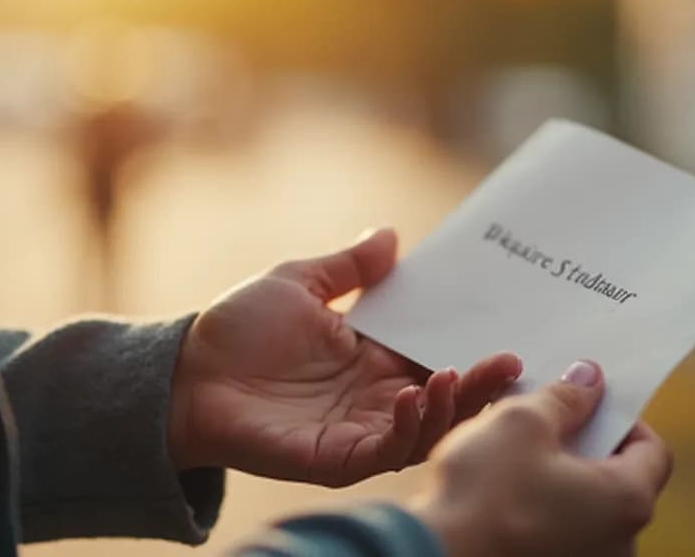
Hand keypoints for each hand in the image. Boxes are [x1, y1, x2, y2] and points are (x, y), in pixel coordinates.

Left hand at [168, 228, 522, 486]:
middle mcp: (372, 400)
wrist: (182, 373)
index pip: (436, 357)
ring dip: (450, 407)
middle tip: (512, 363)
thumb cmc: (233, 330)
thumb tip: (390, 235)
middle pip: (444, 399)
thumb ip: (347, 267)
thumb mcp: (298, 283)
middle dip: (482, 385)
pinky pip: (385, 453)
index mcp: (370, 361)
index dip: (471, 347)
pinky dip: (406, 428)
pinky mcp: (335, 460)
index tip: (508, 329)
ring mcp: (357, 433)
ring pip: (424, 430)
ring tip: (458, 376)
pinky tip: (413, 397)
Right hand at [411, 362, 672, 556]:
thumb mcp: (522, 423)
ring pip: (585, 511)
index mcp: (627, 501)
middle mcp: (620, 544)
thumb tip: (588, 379)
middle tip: (545, 426)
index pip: (653, 450)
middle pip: (618, 482)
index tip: (587, 405)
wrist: (431, 554)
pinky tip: (503, 497)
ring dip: (559, 482)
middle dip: (585, 449)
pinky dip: (540, 512)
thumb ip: (564, 398)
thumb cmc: (484, 492)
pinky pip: (559, 534)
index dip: (622, 420)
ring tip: (515, 460)